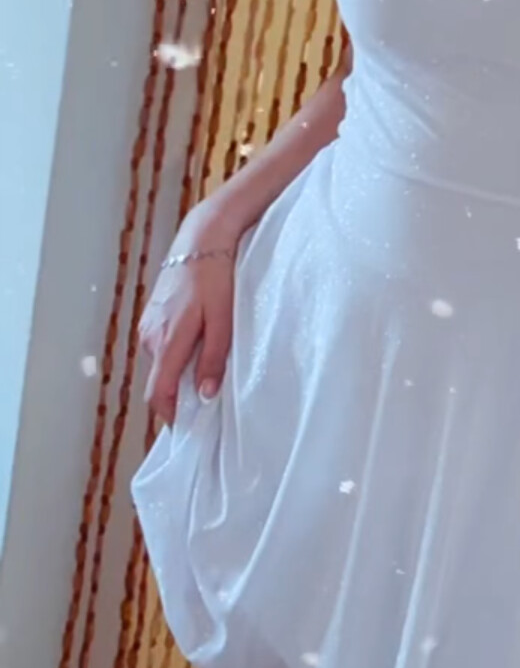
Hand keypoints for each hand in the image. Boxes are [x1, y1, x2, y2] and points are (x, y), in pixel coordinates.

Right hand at [138, 208, 240, 426]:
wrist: (202, 238)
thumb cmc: (217, 277)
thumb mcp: (223, 321)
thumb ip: (212, 358)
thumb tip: (205, 394)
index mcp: (167, 341)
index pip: (158, 393)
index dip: (170, 416)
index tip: (187, 430)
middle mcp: (150, 336)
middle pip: (160, 380)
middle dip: (179, 394)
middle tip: (207, 400)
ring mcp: (148, 324)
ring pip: (161, 362)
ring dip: (179, 371)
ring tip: (207, 367)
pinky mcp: (152, 314)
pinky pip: (162, 345)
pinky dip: (176, 352)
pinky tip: (198, 343)